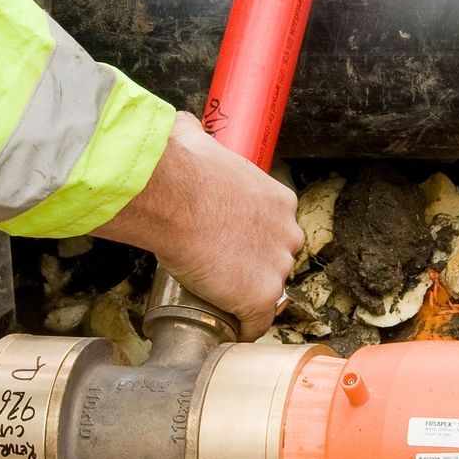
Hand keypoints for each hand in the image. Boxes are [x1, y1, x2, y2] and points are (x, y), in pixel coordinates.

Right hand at [94, 112, 300, 339]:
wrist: (172, 196)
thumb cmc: (181, 166)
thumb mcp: (196, 139)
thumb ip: (198, 138)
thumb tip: (181, 129)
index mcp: (279, 200)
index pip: (276, 227)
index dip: (252, 238)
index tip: (230, 243)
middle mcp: (286, 233)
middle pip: (277, 259)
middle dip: (254, 266)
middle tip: (221, 269)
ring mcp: (275, 268)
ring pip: (268, 291)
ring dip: (246, 295)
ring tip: (218, 298)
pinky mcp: (259, 296)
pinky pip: (256, 323)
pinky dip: (242, 328)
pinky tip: (227, 328)